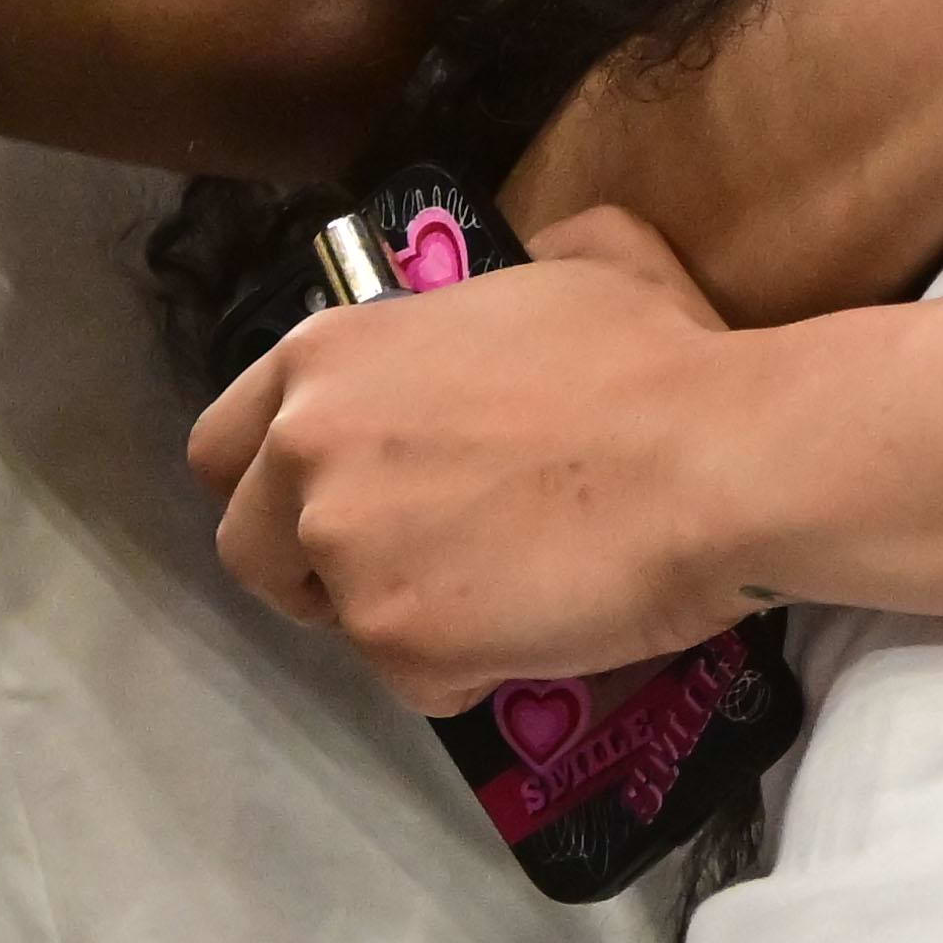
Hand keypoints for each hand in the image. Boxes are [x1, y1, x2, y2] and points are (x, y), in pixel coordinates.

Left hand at [196, 205, 759, 707]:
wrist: (718, 457)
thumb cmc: (656, 356)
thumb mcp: (567, 269)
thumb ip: (493, 293)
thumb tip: (527, 264)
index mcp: (327, 356)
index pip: (224, 445)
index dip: (277, 480)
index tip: (336, 497)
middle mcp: (306, 449)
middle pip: (251, 546)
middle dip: (316, 565)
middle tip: (416, 561)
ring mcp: (342, 550)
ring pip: (336, 618)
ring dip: (403, 615)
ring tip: (504, 591)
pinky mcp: (394, 639)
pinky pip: (412, 678)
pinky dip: (466, 668)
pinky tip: (541, 622)